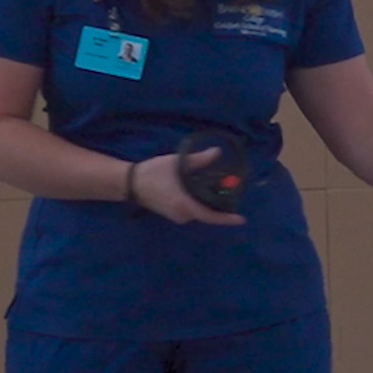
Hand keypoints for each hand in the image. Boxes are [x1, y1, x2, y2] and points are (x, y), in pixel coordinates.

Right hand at [129, 147, 246, 226]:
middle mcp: (183, 215)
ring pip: (198, 211)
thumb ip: (199, 160)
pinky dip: (198, 203)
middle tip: (228, 189)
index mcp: (185, 205)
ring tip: (215, 186)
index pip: (210, 216)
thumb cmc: (154, 172)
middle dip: (219, 204)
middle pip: (206, 213)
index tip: (241, 219)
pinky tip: (200, 189)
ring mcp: (177, 216)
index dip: (227, 219)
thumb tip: (218, 152)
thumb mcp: (178, 163)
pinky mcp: (172, 214)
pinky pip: (191, 210)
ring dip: (207, 202)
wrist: (131, 183)